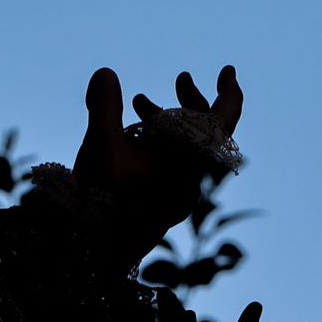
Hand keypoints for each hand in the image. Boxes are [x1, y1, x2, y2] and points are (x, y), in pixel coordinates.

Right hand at [73, 64, 243, 269]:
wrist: (92, 251)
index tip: (229, 71)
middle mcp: (189, 180)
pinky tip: (128, 130)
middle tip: (182, 78)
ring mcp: (177, 191)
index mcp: (188, 167)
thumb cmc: (101, 199)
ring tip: (139, 100)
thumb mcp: (100, 146)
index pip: (222, 125)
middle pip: (206, 134)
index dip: (230, 95)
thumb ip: (104, 106)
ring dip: (168, 120)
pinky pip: (171, 162)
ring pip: (185, 148)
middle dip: (193, 102)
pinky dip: (156, 141)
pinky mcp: (162, 199)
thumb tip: (106, 73)